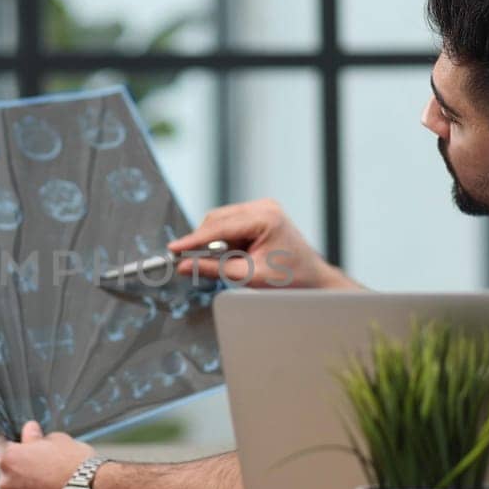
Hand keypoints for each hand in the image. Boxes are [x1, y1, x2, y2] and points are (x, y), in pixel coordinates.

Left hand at [0, 420, 94, 488]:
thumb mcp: (56, 439)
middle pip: (9, 469)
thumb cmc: (75, 464)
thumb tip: (29, 432)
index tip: (23, 442)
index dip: (14, 442)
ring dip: (29, 482)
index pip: (0, 445)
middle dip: (22, 464)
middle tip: (43, 460)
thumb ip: (36, 437)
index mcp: (9, 459)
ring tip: (52, 478)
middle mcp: (7, 482)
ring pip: (18, 487)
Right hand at [167, 198, 358, 289]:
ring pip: (222, 222)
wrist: (314, 281)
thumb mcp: (249, 277)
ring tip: (229, 264)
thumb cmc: (292, 279)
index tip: (174, 249)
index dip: (193, 239)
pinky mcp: (260, 216)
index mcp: (265, 217)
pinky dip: (225, 241)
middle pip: (217, 219)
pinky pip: (230, 225)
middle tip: (191, 262)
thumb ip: (214, 269)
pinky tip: (235, 256)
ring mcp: (263, 209)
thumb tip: (185, 265)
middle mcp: (264, 207)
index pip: (219, 226)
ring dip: (216, 243)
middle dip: (204, 242)